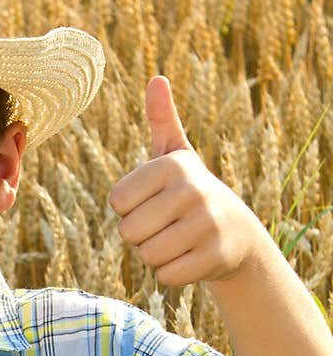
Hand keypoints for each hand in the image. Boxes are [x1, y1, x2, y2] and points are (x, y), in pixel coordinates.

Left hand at [108, 76, 264, 286]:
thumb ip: (162, 119)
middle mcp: (191, 190)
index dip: (129, 209)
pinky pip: (167, 276)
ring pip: (147, 256)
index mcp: (173, 165)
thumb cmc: (191, 192)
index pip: (117, 201)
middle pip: (128, 232)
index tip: (154, 202)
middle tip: (166, 226)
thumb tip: (157, 79)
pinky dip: (173, 274)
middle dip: (141, 236)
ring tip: (178, 240)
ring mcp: (206, 224)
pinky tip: (190, 258)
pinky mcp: (214, 256)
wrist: (237, 233)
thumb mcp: (176, 155)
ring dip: (156, 256)